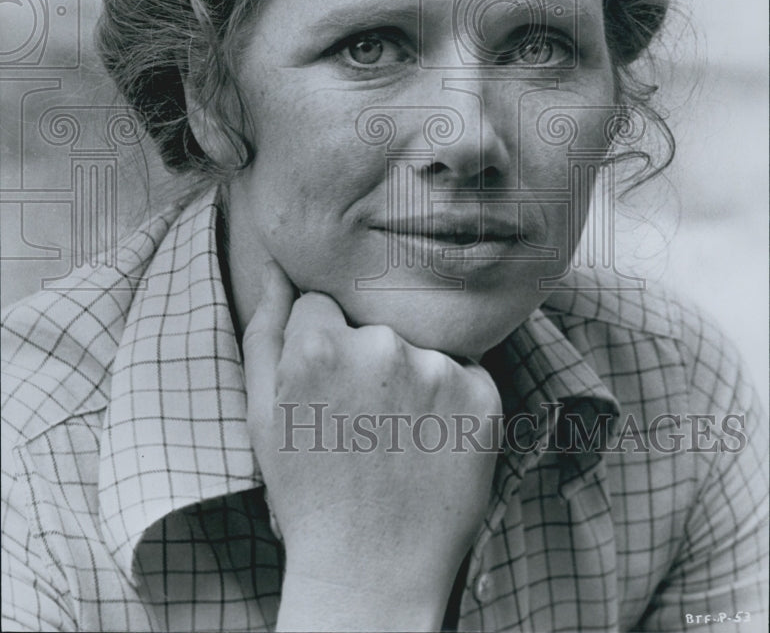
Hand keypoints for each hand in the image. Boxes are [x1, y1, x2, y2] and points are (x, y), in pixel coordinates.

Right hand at [242, 261, 501, 631]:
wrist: (370, 574)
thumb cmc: (307, 491)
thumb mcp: (262, 412)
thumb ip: (265, 329)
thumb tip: (277, 264)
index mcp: (320, 345)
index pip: (322, 304)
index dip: (321, 346)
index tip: (324, 389)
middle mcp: (383, 347)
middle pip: (375, 321)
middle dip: (367, 356)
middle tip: (360, 417)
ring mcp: (439, 372)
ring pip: (421, 345)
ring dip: (411, 376)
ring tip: (395, 436)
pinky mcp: (484, 399)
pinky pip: (465, 372)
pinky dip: (451, 401)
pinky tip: (429, 443)